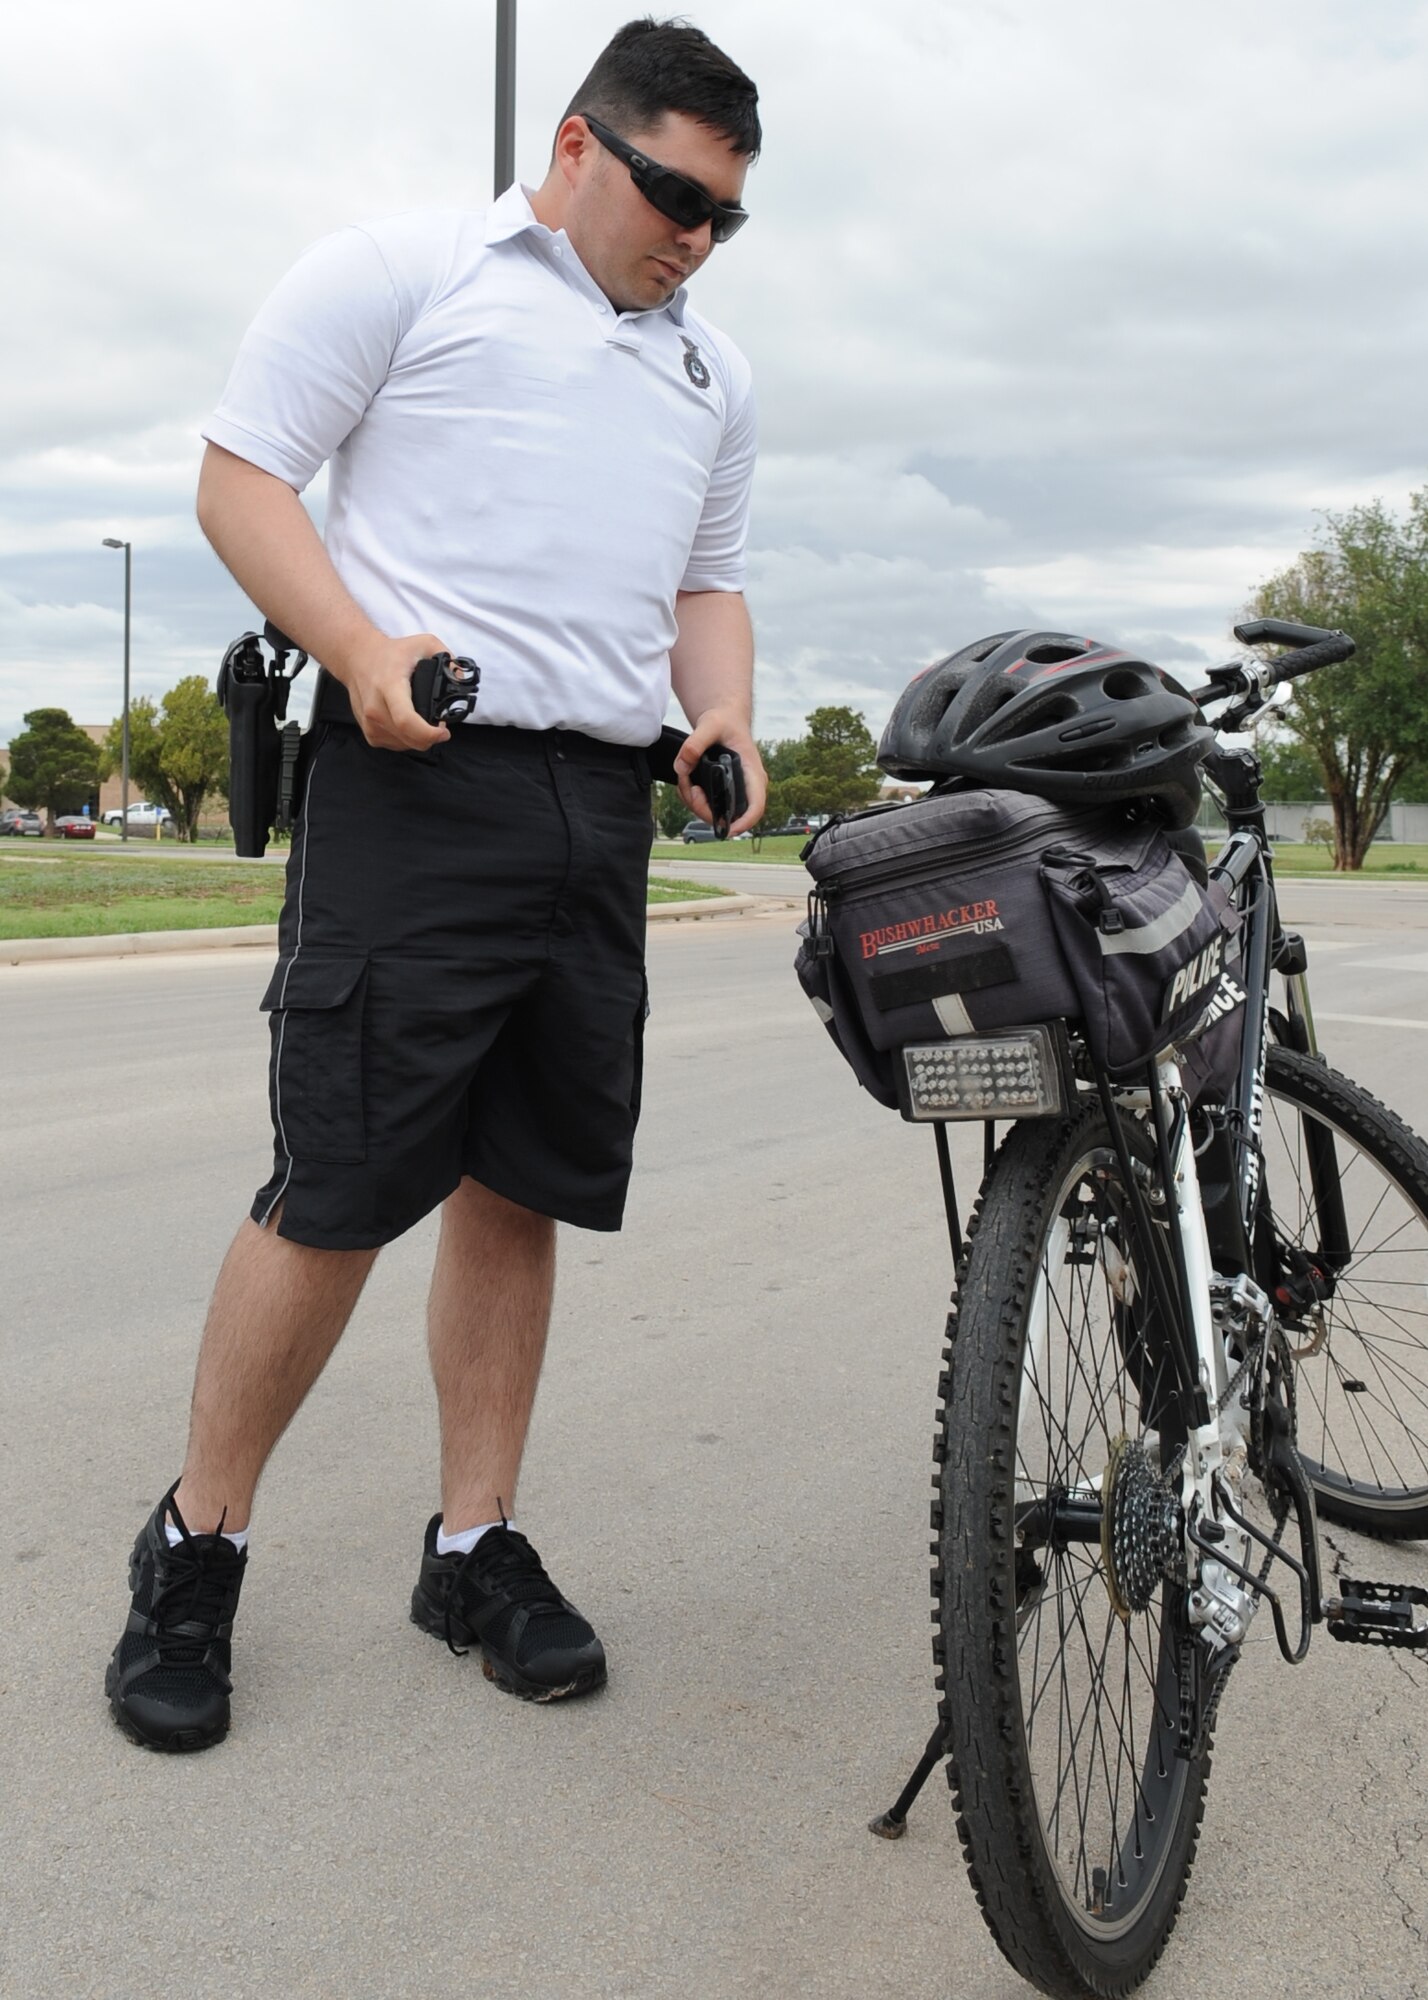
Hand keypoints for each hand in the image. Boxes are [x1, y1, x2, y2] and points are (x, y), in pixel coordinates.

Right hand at [333, 632, 453, 750]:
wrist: (358, 657)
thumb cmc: (390, 653)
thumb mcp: (424, 644)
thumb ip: (449, 658)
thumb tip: (462, 679)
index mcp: (389, 686)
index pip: (406, 720)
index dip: (428, 733)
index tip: (444, 732)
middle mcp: (375, 707)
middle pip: (408, 738)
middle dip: (430, 738)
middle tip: (440, 728)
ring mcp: (369, 722)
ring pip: (403, 745)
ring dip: (419, 740)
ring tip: (424, 723)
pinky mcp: (368, 732)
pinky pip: (395, 745)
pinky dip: (407, 740)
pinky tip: (410, 727)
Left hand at [673, 709, 766, 834]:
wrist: (724, 719)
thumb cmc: (724, 721)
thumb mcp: (710, 724)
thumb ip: (695, 743)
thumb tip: (682, 767)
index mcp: (752, 773)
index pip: (756, 807)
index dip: (744, 823)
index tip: (727, 830)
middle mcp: (747, 787)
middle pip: (729, 816)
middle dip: (703, 808)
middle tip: (689, 787)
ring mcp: (734, 792)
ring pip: (713, 813)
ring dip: (693, 801)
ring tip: (684, 776)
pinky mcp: (721, 792)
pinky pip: (705, 805)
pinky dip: (690, 797)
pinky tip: (686, 781)